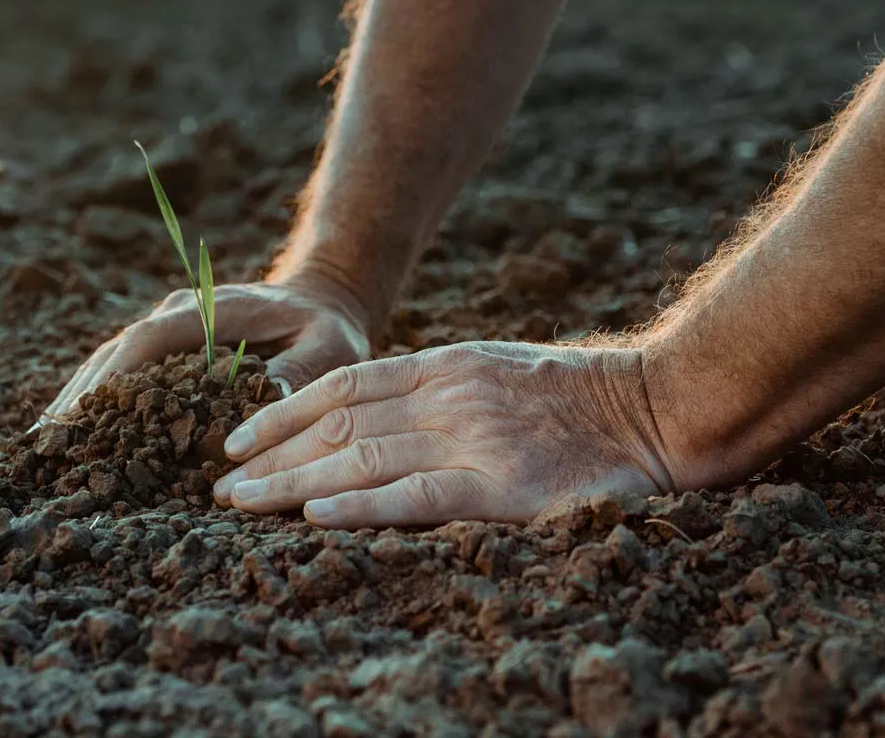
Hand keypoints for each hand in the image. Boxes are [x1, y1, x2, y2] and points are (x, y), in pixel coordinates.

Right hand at [43, 275, 370, 417]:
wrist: (322, 300)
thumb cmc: (328, 329)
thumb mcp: (329, 349)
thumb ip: (297, 374)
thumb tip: (262, 404)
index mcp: (210, 310)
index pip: (149, 341)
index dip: (112, 376)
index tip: (81, 413)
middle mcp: (178, 313)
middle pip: (116, 353)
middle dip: (79, 395)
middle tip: (41, 442)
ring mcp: (168, 326)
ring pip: (110, 361)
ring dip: (77, 399)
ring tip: (40, 443)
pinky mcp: (166, 346)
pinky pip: (122, 370)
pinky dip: (95, 398)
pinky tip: (70, 432)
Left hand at [211, 341, 681, 527]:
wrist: (662, 407)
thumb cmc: (584, 400)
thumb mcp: (501, 370)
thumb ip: (442, 389)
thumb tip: (376, 416)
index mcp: (447, 366)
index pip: (344, 386)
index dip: (283, 411)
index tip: (240, 439)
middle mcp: (449, 397)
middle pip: (338, 424)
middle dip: (272, 455)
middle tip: (222, 486)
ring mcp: (474, 440)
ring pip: (361, 459)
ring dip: (292, 483)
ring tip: (242, 504)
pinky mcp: (502, 486)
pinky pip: (417, 495)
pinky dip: (362, 506)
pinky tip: (316, 517)